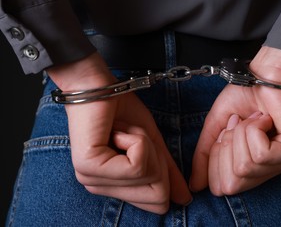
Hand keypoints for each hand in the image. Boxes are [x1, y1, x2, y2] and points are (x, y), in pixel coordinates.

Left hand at [47, 53, 191, 213]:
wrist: (97, 84)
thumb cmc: (120, 110)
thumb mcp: (151, 143)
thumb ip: (166, 171)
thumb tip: (184, 198)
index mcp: (112, 186)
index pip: (157, 203)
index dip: (164, 174)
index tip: (145, 146)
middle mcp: (98, 188)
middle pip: (157, 196)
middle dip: (157, 160)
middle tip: (135, 138)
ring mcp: (91, 179)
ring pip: (148, 177)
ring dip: (145, 145)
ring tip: (124, 131)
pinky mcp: (90, 166)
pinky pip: (136, 165)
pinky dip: (136, 141)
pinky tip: (117, 131)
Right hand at [190, 46, 280, 195]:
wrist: (266, 72)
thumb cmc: (244, 95)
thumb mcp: (216, 126)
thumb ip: (205, 156)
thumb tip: (194, 186)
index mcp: (252, 168)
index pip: (223, 187)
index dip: (215, 160)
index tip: (227, 131)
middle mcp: (270, 171)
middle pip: (232, 184)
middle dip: (226, 148)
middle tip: (238, 123)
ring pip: (245, 168)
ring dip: (241, 134)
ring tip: (252, 118)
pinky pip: (261, 155)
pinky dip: (254, 130)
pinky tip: (264, 117)